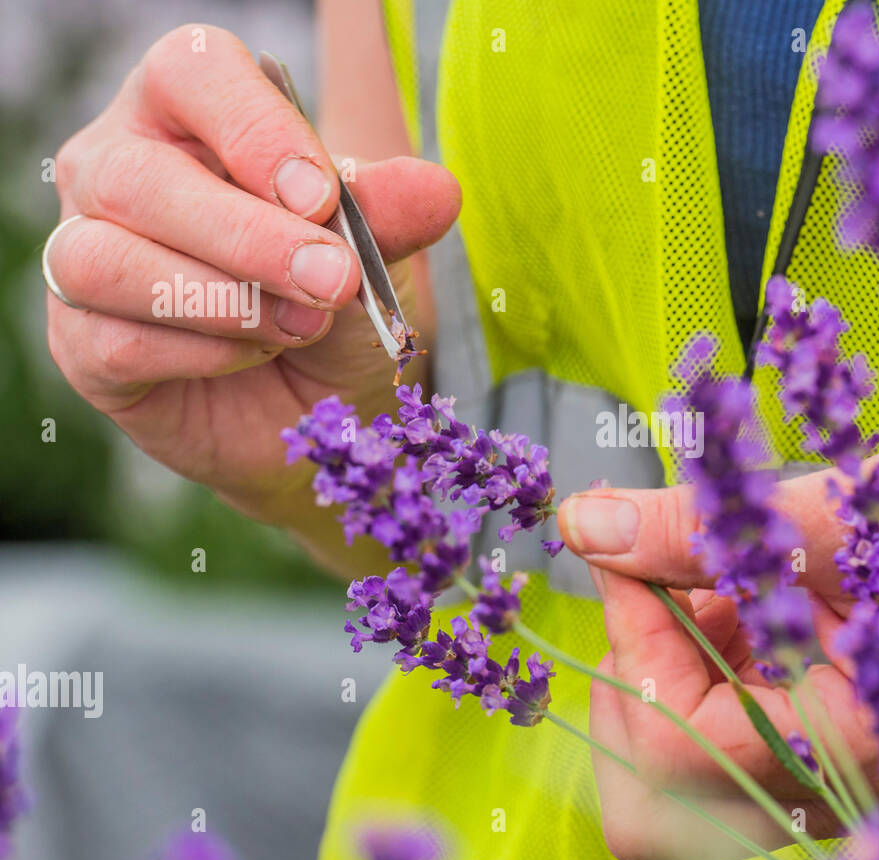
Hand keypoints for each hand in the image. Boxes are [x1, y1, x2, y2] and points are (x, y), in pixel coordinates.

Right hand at [45, 25, 459, 524]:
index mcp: (187, 116)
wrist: (327, 411)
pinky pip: (116, 342)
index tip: (321, 196)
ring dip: (224, 301)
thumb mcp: (373, 255)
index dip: (254, 128)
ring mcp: (85, 257)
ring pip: (106, 260)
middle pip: (138, 177)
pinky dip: (203, 355)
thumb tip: (437, 191)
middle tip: (333, 281)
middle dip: (250, 237)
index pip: (190, 71)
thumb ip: (389, 217)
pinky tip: (254, 356)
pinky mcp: (83, 346)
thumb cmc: (337, 305)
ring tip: (302, 328)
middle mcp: (116, 171)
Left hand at [559, 427, 878, 859]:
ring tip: (717, 573)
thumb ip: (701, 528)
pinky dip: (714, 660)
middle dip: (636, 677)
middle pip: (661, 794)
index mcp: (853, 751)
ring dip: (673, 662)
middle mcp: (843, 788)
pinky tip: (745, 590)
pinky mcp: (838, 739)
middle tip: (655, 579)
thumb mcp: (841, 511)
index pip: (672, 744)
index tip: (626, 543)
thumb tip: (586, 526)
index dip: (631, 637)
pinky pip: (735, 730)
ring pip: (689, 764)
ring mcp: (839, 772)